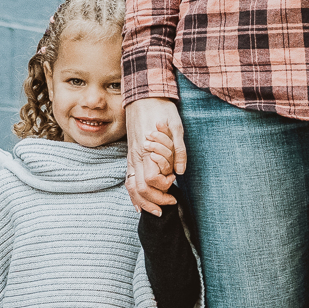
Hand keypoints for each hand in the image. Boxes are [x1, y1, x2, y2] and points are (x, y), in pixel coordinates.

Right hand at [125, 98, 183, 214]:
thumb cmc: (161, 109)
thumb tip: (180, 172)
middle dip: (156, 200)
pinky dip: (134, 196)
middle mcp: (136, 157)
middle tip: (171, 202)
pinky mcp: (130, 157)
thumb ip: (179, 150)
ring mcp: (131, 158)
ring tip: (156, 211)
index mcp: (147, 150)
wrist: (144, 96)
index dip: (164, 185)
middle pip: (141, 189)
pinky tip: (140, 205)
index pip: (152, 179)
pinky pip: (128, 181)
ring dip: (144, 202)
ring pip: (132, 188)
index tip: (174, 180)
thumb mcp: (177, 127)